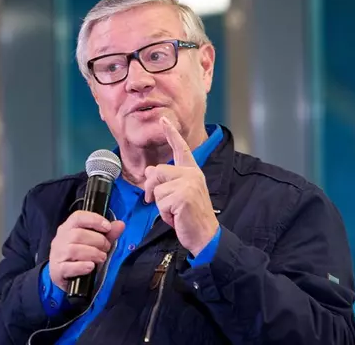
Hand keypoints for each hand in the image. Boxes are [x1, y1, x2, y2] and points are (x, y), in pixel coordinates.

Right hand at [49, 211, 124, 290]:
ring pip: (74, 250)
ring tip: (101, 258)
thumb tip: (121, 224)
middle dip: (98, 241)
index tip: (107, 227)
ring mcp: (57, 254)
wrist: (67, 276)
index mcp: (68, 227)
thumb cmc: (82, 255)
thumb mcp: (96, 243)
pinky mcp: (57, 270)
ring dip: (93, 254)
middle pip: (78, 234)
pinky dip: (82, 266)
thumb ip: (109, 234)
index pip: (77, 217)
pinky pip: (68, 267)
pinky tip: (90, 267)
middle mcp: (60, 239)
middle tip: (106, 248)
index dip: (94, 220)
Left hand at [144, 117, 218, 256]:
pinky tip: (177, 218)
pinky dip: (164, 214)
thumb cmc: (190, 216)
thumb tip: (148, 171)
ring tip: (175, 212)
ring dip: (160, 206)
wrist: (205, 235)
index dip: (171, 133)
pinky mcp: (183, 197)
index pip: (180, 148)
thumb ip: (166, 181)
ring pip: (157, 189)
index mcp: (192, 171)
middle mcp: (192, 174)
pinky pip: (160, 202)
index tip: (163, 119)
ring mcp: (189, 184)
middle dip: (152, 189)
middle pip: (157, 171)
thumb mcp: (177, 194)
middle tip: (160, 203)